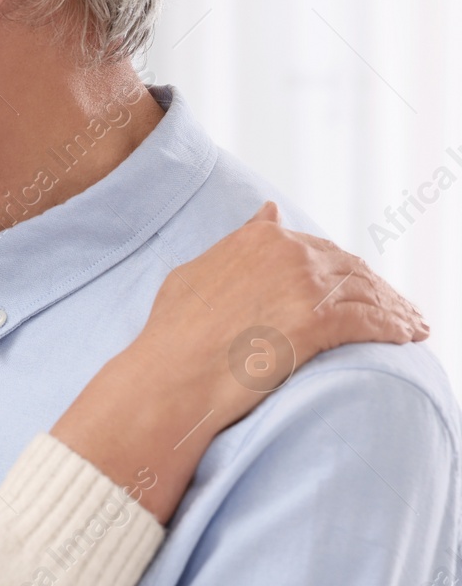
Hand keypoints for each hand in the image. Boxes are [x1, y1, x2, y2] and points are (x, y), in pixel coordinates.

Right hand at [53, 202, 428, 522]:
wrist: (173, 372)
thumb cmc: (174, 333)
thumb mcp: (196, 271)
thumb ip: (237, 242)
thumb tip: (268, 213)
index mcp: (258, 237)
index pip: (318, 247)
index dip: (342, 268)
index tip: (357, 285)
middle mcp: (286, 251)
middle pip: (350, 268)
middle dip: (377, 288)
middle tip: (396, 309)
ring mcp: (304, 284)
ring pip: (368, 292)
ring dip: (395, 309)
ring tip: (411, 325)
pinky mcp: (321, 320)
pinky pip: (374, 320)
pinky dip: (396, 328)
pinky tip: (407, 337)